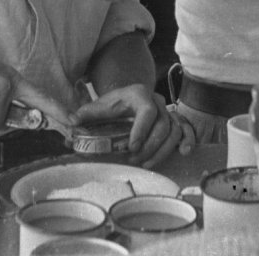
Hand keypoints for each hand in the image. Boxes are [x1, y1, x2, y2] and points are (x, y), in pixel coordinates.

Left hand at [73, 84, 194, 167]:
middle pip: (162, 125)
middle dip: (149, 146)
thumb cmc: (112, 105)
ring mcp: (168, 112)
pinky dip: (188, 141)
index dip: (141, 130)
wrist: (127, 98)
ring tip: (146, 164)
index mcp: (139, 94)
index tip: (131, 147)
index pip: (146, 111)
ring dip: (163, 150)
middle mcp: (157, 101)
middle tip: (134, 160)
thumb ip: (84, 115)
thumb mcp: (97, 107)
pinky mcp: (174, 121)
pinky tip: (184, 153)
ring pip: (174, 131)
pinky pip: (187, 130)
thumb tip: (70, 124)